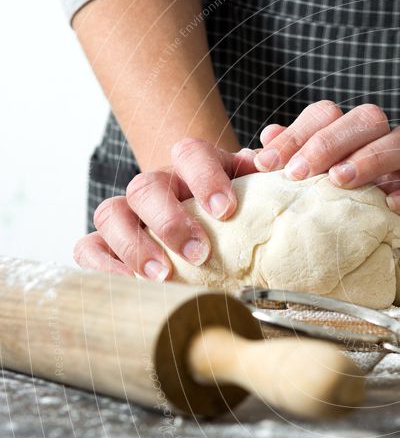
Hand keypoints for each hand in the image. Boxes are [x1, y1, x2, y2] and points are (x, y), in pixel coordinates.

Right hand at [73, 139, 256, 278]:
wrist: (206, 222)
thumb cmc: (232, 211)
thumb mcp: (253, 191)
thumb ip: (265, 174)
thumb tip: (272, 160)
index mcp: (192, 168)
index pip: (191, 153)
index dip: (205, 177)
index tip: (225, 210)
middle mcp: (156, 186)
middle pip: (146, 186)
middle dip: (170, 221)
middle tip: (199, 252)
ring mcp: (128, 213)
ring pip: (111, 214)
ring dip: (136, 246)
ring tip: (164, 275)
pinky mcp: (107, 243)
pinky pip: (89, 248)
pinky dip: (104, 266)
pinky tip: (132, 284)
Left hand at [254, 100, 399, 253]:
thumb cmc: (356, 225)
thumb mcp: (316, 200)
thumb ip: (291, 172)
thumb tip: (261, 144)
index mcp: (355, 143)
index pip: (328, 115)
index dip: (296, 133)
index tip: (267, 164)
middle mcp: (389, 149)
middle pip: (368, 118)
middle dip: (329, 141)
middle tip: (299, 173)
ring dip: (372, 155)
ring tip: (340, 181)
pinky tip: (394, 206)